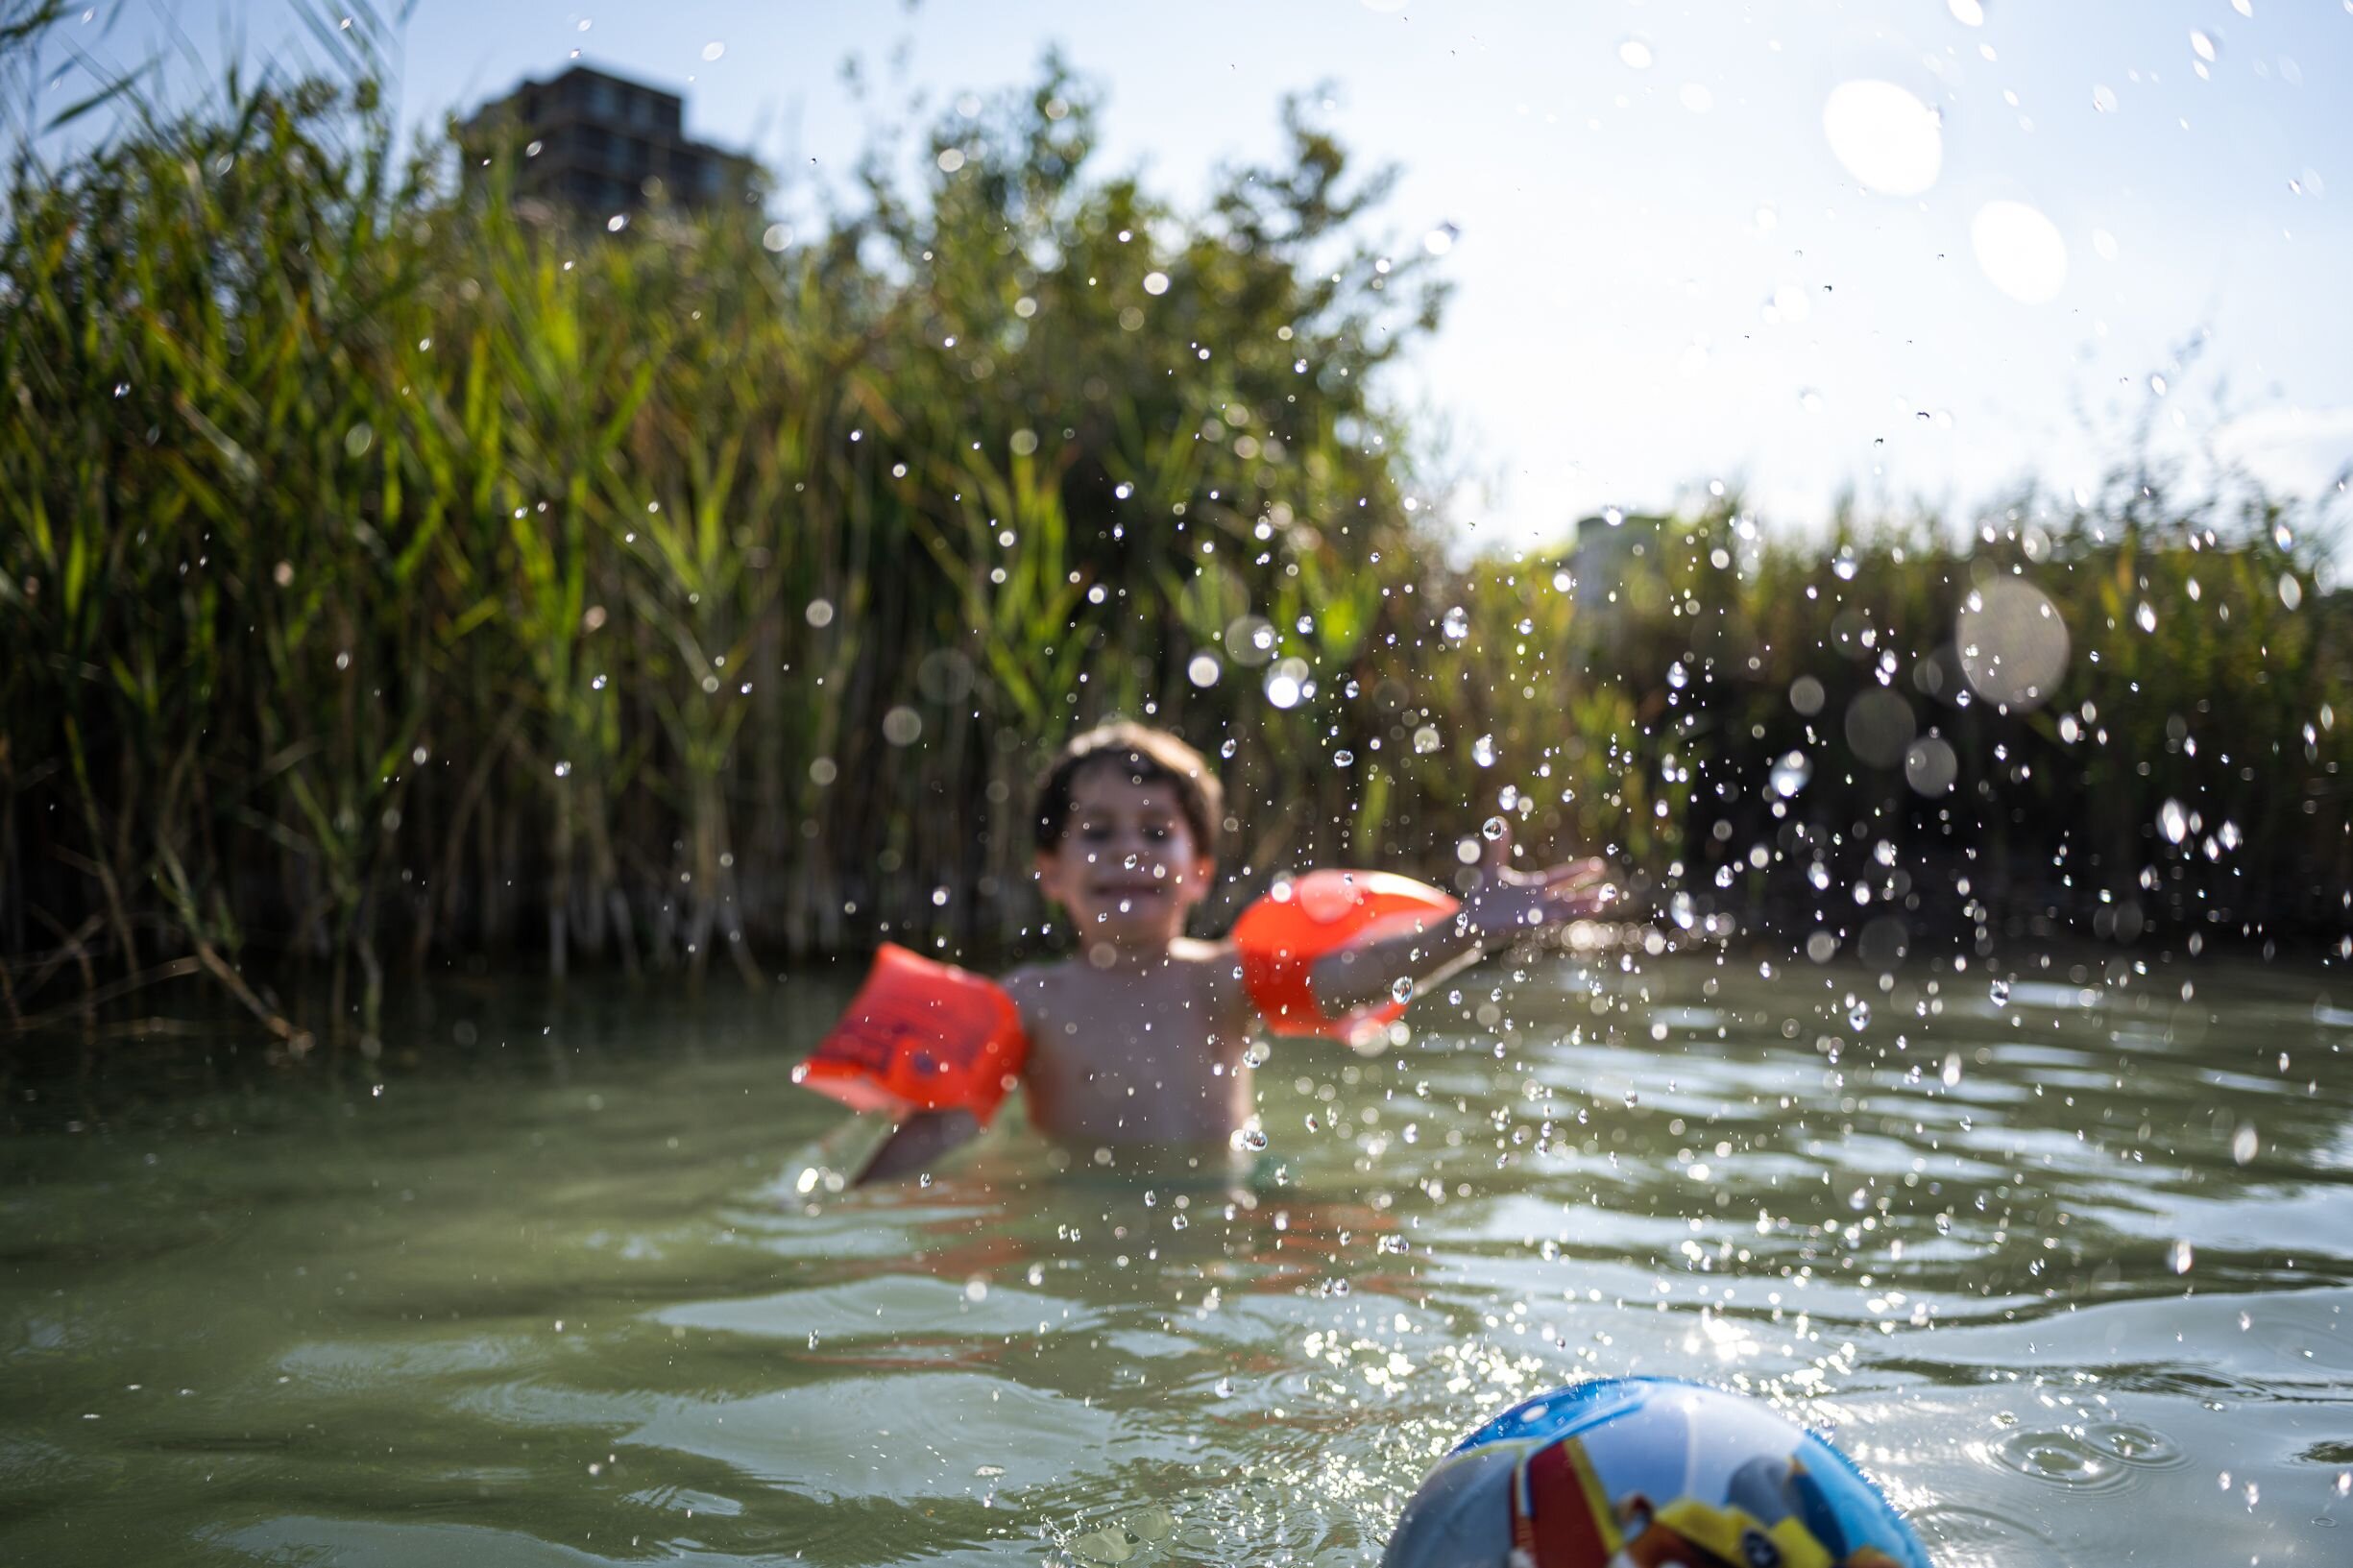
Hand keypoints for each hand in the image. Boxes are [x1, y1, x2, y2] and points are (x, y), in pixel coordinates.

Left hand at [1459, 822, 1616, 942]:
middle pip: (1568, 894)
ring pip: (1563, 909)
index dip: (1578, 871)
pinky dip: (1560, 915)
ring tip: (1603, 903)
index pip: (1561, 877)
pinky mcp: (1525, 922)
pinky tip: (1571, 915)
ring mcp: (1534, 913)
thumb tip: (1498, 822)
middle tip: (1612, 889)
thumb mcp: (1492, 867)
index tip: (1598, 866)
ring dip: (1582, 907)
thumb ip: (1498, 847)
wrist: (1469, 919)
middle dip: (1588, 891)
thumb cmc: (1482, 896)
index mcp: (1534, 886)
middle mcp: (1538, 900)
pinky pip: (1546, 919)